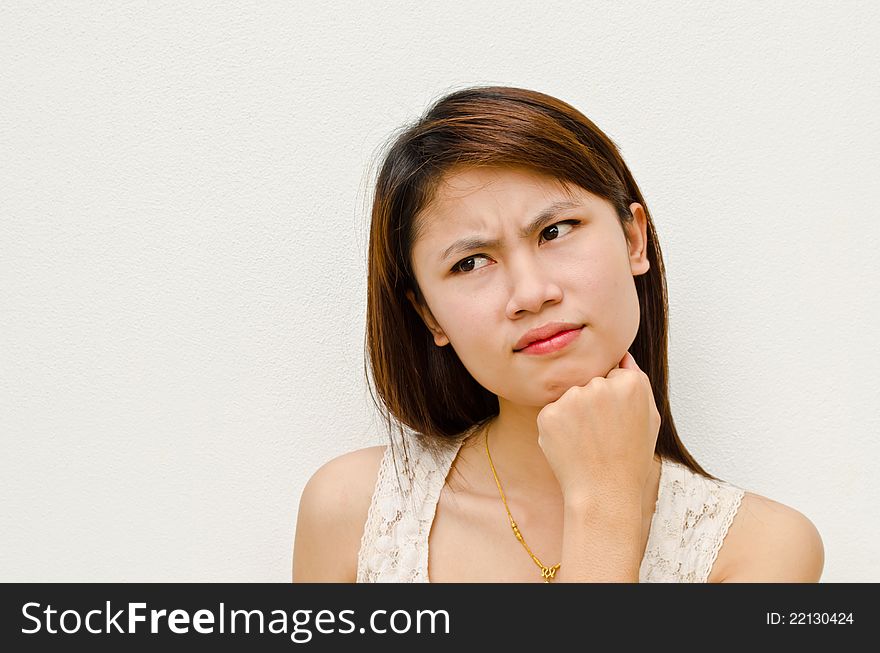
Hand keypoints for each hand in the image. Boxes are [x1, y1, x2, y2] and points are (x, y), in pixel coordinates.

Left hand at [536, 350, 660, 505]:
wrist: (605, 493)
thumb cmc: (630, 459)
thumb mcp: (649, 418)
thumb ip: (638, 381)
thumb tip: (622, 355)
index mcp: (630, 383)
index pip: (613, 375)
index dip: (614, 401)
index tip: (618, 423)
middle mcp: (600, 385)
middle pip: (590, 383)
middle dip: (593, 404)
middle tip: (603, 436)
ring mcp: (572, 399)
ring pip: (570, 397)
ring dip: (574, 415)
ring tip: (588, 443)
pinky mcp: (548, 414)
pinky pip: (552, 413)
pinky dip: (557, 428)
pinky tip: (572, 446)